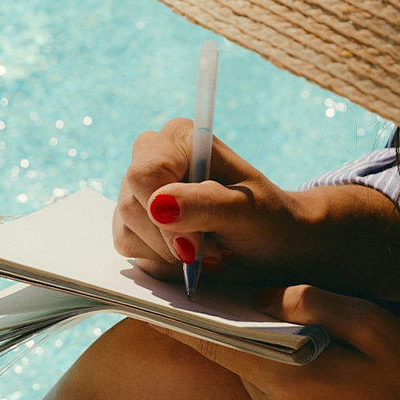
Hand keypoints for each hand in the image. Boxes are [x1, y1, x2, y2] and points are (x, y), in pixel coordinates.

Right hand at [113, 118, 399, 298]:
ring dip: (168, 253)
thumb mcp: (247, 211)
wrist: (273, 242)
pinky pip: (127, 246)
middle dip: (169, 239)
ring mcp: (140, 189)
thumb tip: (158, 204)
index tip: (195, 245)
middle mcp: (154, 156)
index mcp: (182, 138)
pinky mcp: (134, 220)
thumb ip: (206, 204)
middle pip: (131, 203)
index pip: (147, 172)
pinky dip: (160, 261)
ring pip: (126, 228)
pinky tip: (188, 257)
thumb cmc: (266, 218)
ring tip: (207, 252)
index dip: (165, 214)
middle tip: (212, 253)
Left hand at [153, 285, 399, 399]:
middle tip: (201, 295)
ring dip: (252, 355)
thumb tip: (258, 293)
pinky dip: (274, 381)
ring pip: (252, 381)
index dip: (178, 316)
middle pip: (229, 359)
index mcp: (288, 375)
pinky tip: (303, 370)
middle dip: (216, 328)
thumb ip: (314, 303)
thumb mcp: (376, 326)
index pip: (214, 340)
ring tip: (263, 324)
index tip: (148, 295)